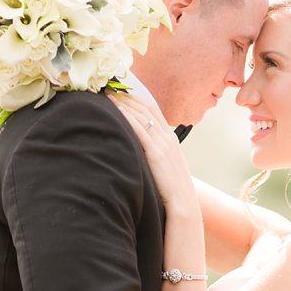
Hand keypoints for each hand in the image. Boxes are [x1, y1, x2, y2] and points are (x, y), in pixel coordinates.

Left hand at [109, 91, 194, 209]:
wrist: (182, 201)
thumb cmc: (172, 187)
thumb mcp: (167, 164)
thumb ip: (156, 152)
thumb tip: (140, 148)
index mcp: (171, 138)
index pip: (153, 109)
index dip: (136, 98)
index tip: (121, 93)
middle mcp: (168, 137)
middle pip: (145, 109)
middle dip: (127, 97)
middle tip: (110, 89)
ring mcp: (163, 144)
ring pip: (141, 116)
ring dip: (123, 104)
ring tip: (108, 96)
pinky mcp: (156, 153)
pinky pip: (140, 129)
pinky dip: (127, 117)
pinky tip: (116, 110)